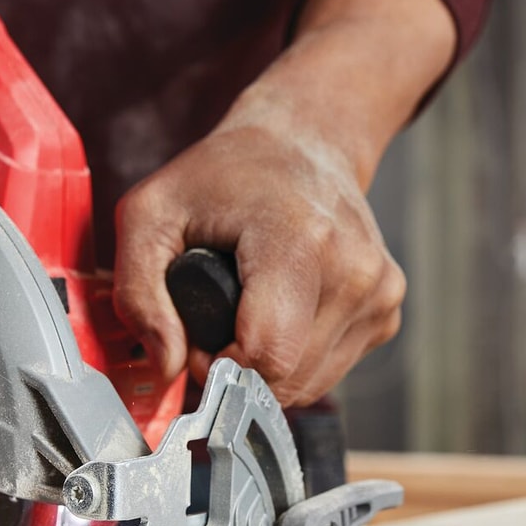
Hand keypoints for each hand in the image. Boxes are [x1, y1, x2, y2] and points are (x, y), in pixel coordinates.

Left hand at [114, 105, 405, 407]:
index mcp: (300, 241)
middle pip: (286, 379)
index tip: (198, 338)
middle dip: (239, 367)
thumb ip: (138, 296)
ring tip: (251, 308)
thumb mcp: (149, 214)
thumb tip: (167, 366)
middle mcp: (354, 271)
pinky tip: (284, 308)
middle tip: (219, 318)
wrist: (304, 141)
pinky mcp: (387, 313)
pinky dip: (296, 356)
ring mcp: (379, 294)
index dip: (218, 364)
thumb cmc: (224, 175)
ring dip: (267, 366)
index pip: (267, 355)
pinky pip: (329, 372)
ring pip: (309, 385)